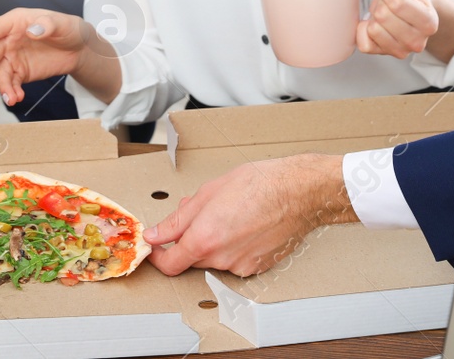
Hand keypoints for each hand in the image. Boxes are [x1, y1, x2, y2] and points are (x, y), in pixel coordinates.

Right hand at [0, 8, 97, 105]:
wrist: (78, 49)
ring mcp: (12, 57)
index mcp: (14, 22)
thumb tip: (32, 31)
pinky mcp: (20, 73)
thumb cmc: (68, 29)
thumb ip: (47, 25)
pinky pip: (11, 83)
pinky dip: (11, 91)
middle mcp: (8, 40)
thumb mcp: (62, 23)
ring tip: (11, 98)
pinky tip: (18, 97)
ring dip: (1, 86)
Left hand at [142, 154, 355, 276]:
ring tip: (228, 213)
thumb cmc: (258, 185)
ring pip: (213, 258)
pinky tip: (243, 225)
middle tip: (201, 213)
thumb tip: (156, 234)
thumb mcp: (207, 193)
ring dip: (212, 241)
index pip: (169, 264)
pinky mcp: (257, 267)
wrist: (298, 193)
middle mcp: (221, 259)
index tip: (157, 246)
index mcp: (204, 239)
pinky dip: (232, 246)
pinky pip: (234, 260)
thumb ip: (177, 220)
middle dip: (190, 239)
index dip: (159, 256)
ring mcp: (241, 266)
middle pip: (191, 259)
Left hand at [355, 0, 453, 61]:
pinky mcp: (384, 55)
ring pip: (373, 30)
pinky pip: (363, 44)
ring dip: (374, 17)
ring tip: (386, 14)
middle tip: (389, 4)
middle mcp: (418, 41)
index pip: (396, 3)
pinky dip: (364, 30)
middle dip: (381, 4)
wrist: (413, 8)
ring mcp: (402, 51)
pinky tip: (376, 25)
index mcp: (429, 21)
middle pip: (382, 16)